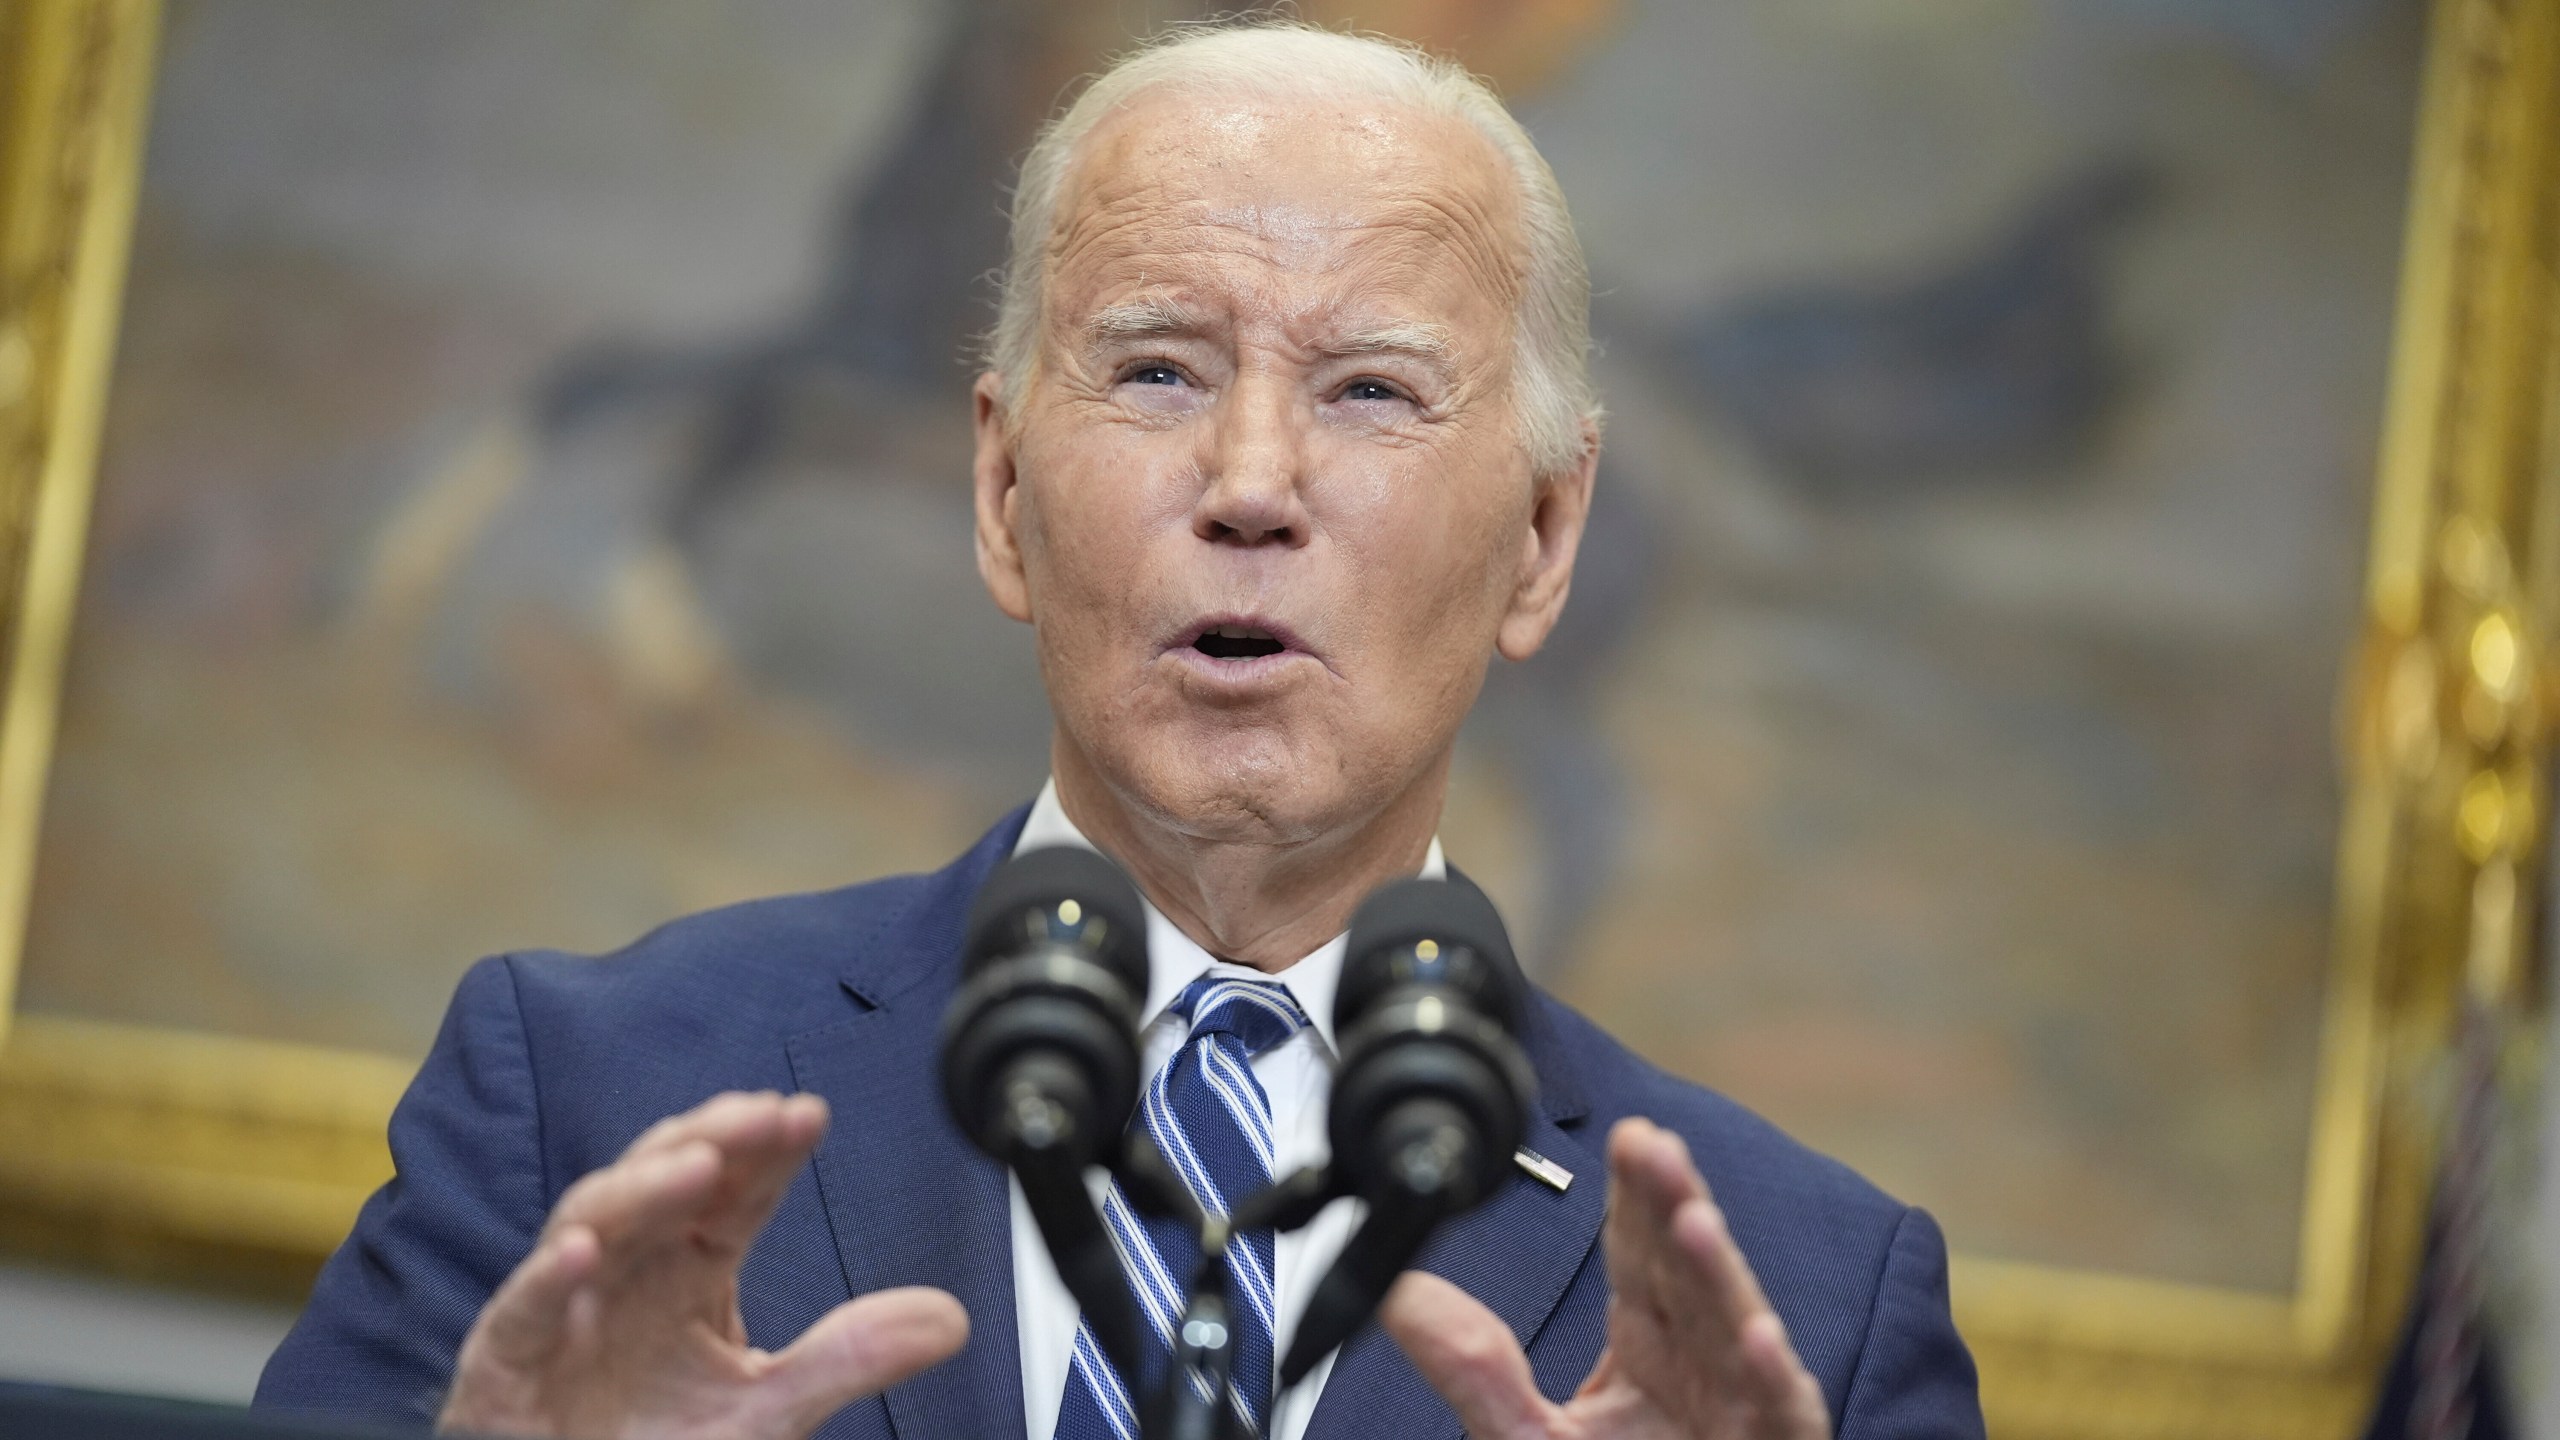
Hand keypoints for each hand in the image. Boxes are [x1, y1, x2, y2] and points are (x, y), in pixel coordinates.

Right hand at [440, 1091, 967, 1438]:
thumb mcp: (768, 1410)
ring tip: (700, 1165)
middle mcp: (626, 1271)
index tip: (809, 1115)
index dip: (767, 1152)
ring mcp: (564, 1307)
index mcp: (687, 1269)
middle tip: (763, 1114)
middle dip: (711, 1139)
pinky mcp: (507, 1360)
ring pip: (593, 1221)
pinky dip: (549, 1278)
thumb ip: (848, 1358)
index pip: (733, 1193)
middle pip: (663, 1181)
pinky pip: (524, 1310)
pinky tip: (584, 1253)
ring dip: (644, 1188)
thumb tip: (950, 1318)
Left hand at [1381, 1117, 1828, 1439]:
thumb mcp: (1530, 1436)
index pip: (1641, 1255)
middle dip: (1671, 1203)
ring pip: (1734, 1326)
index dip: (1634, 1195)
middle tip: (1651, 1145)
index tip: (1627, 1137)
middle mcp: (1701, 1363)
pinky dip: (1769, 1374)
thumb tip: (1399, 1296)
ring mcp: (1743, 1405)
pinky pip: (1778, 1409)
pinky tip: (1756, 1336)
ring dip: (1718, 1272)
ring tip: (1693, 1219)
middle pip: (1686, 1269)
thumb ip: (1473, 1369)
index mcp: (1650, 1347)